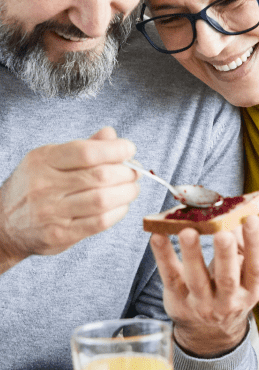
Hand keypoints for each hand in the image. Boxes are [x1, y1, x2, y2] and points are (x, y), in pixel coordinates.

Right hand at [0, 127, 139, 260]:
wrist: (4, 223)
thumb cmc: (32, 187)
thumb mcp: (48, 159)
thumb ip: (82, 148)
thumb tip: (111, 135)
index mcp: (43, 160)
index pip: (86, 152)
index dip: (115, 150)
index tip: (129, 149)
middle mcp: (45, 185)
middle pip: (98, 176)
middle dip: (125, 173)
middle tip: (134, 172)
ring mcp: (51, 212)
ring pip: (102, 200)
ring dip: (126, 193)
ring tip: (132, 188)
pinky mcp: (60, 234)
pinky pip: (98, 223)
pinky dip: (117, 213)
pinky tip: (121, 206)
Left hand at [150, 216, 258, 356]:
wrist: (208, 332)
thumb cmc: (226, 290)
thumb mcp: (242, 274)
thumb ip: (240, 247)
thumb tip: (234, 214)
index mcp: (250, 291)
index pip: (257, 268)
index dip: (256, 244)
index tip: (252, 219)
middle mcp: (229, 302)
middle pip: (227, 278)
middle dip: (225, 254)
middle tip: (222, 233)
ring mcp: (202, 304)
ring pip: (197, 279)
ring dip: (192, 254)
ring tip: (188, 232)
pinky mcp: (178, 301)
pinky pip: (170, 277)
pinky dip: (163, 256)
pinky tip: (158, 236)